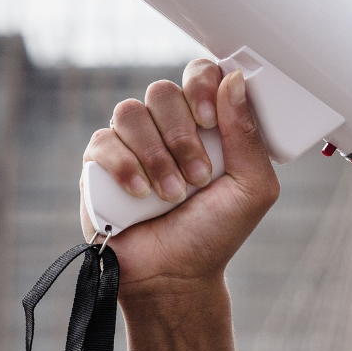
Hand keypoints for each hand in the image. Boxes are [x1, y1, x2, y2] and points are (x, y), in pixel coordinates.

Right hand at [80, 59, 280, 305]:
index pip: (199, 74)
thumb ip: (248, 134)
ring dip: (156, 156)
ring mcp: (130, 142)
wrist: (174, 276)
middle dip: (182, 136)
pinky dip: (125, 167)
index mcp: (204, 123)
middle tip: (198, 177)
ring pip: (130, 112)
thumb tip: (235, 79)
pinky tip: (141, 195)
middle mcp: (165, 126)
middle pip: (162, 91)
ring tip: (171, 194)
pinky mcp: (99, 164)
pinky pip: (103, 141)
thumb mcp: (252, 188)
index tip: (210, 121)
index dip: (201, 86)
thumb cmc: (215, 233)